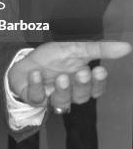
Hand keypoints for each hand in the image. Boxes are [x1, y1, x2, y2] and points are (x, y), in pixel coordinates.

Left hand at [8, 41, 131, 111]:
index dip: (98, 82)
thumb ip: (99, 49)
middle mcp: (68, 93)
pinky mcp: (33, 97)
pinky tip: (36, 74)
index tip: (99, 69)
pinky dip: (36, 85)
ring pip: (61, 101)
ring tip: (61, 77)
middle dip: (82, 85)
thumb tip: (126, 47)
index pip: (95, 89)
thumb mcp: (75, 49)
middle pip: (80, 97)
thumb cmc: (52, 59)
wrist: (26, 62)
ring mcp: (50, 97)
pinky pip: (35, 96)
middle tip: (82, 72)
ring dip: (62, 89)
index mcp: (80, 83)